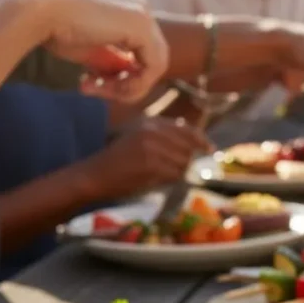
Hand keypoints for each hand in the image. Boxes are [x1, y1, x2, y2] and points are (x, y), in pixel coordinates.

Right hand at [20, 0, 168, 102]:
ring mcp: (144, 14)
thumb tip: (129, 81)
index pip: (141, 50)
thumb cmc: (53, 26)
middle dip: (125, 83)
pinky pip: (154, 67)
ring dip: (127, 87)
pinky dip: (134, 84)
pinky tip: (106, 86)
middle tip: (91, 90)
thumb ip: (113, 61)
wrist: (34, 9)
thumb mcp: (90, 49)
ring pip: (155, 65)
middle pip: (150, 58)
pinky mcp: (142, 26)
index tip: (88, 83)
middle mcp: (140, 5)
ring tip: (94, 89)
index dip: (120, 75)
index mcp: (128, 6)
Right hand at [77, 117, 212, 200]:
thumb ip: (164, 137)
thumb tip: (195, 142)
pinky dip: (169, 180)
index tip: (210, 148)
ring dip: (177, 172)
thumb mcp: (139, 139)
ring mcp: (153, 147)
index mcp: (150, 123)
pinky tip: (155, 180)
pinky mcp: (151, 163)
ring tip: (160, 174)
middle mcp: (152, 131)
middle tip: (177, 169)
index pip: (186, 129)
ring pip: (183, 162)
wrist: (94, 174)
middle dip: (187, 160)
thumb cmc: (116, 160)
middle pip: (188, 147)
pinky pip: (174, 174)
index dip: (200, 139)